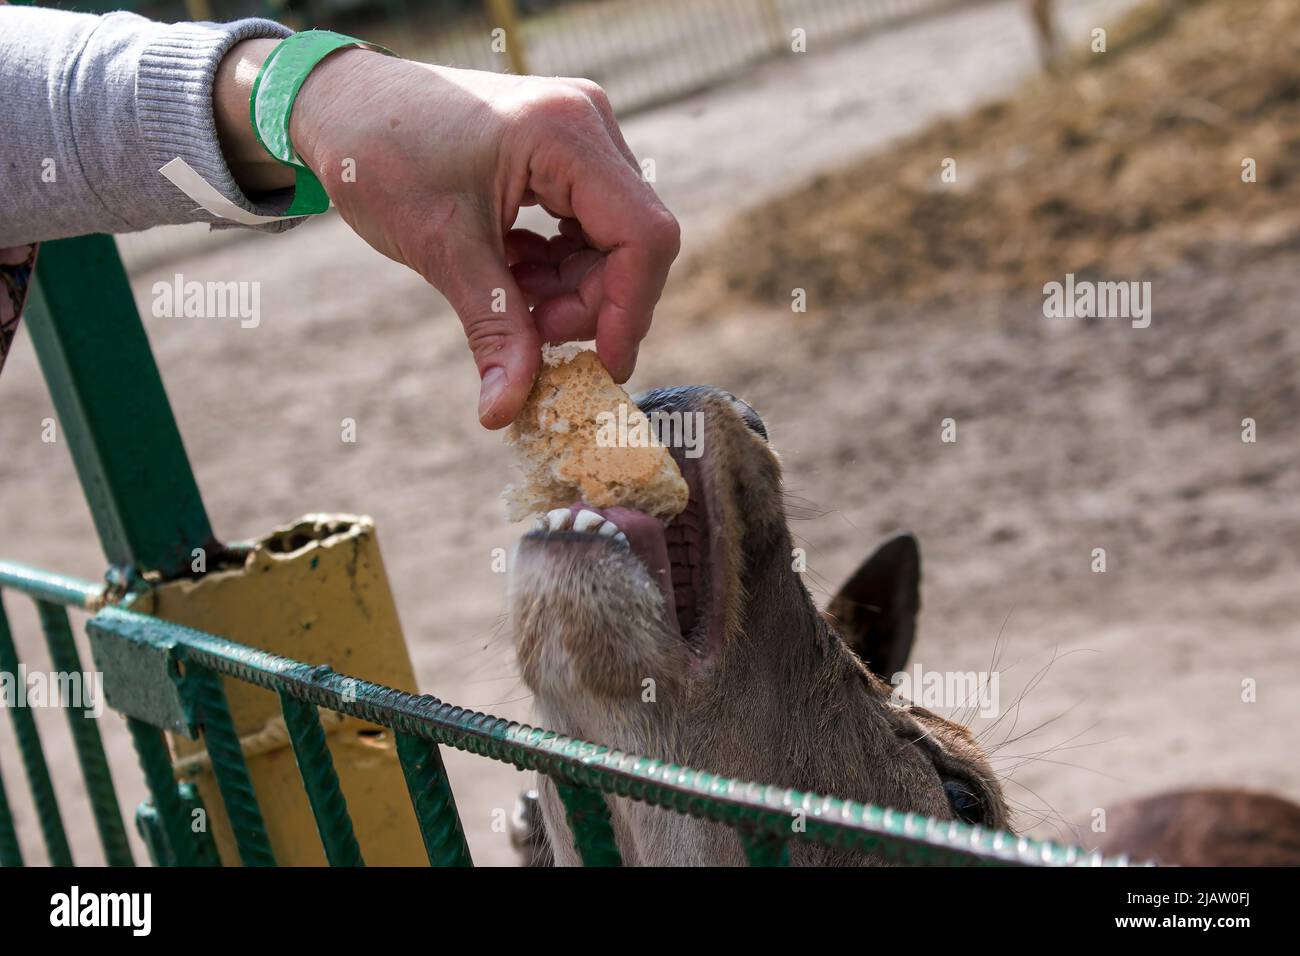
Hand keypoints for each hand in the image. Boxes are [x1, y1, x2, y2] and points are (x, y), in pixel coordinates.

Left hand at [215, 41, 679, 428]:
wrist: (340, 104)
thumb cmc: (378, 156)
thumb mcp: (441, 248)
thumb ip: (491, 327)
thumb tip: (506, 412)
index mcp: (565, 133)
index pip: (642, 236)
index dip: (629, 310)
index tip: (602, 368)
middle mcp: (587, 124)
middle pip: (633, 241)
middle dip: (591, 303)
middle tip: (535, 333)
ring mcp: (580, 135)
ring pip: (614, 240)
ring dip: (572, 288)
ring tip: (513, 298)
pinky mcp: (566, 153)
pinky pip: (589, 226)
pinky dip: (558, 265)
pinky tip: (513, 271)